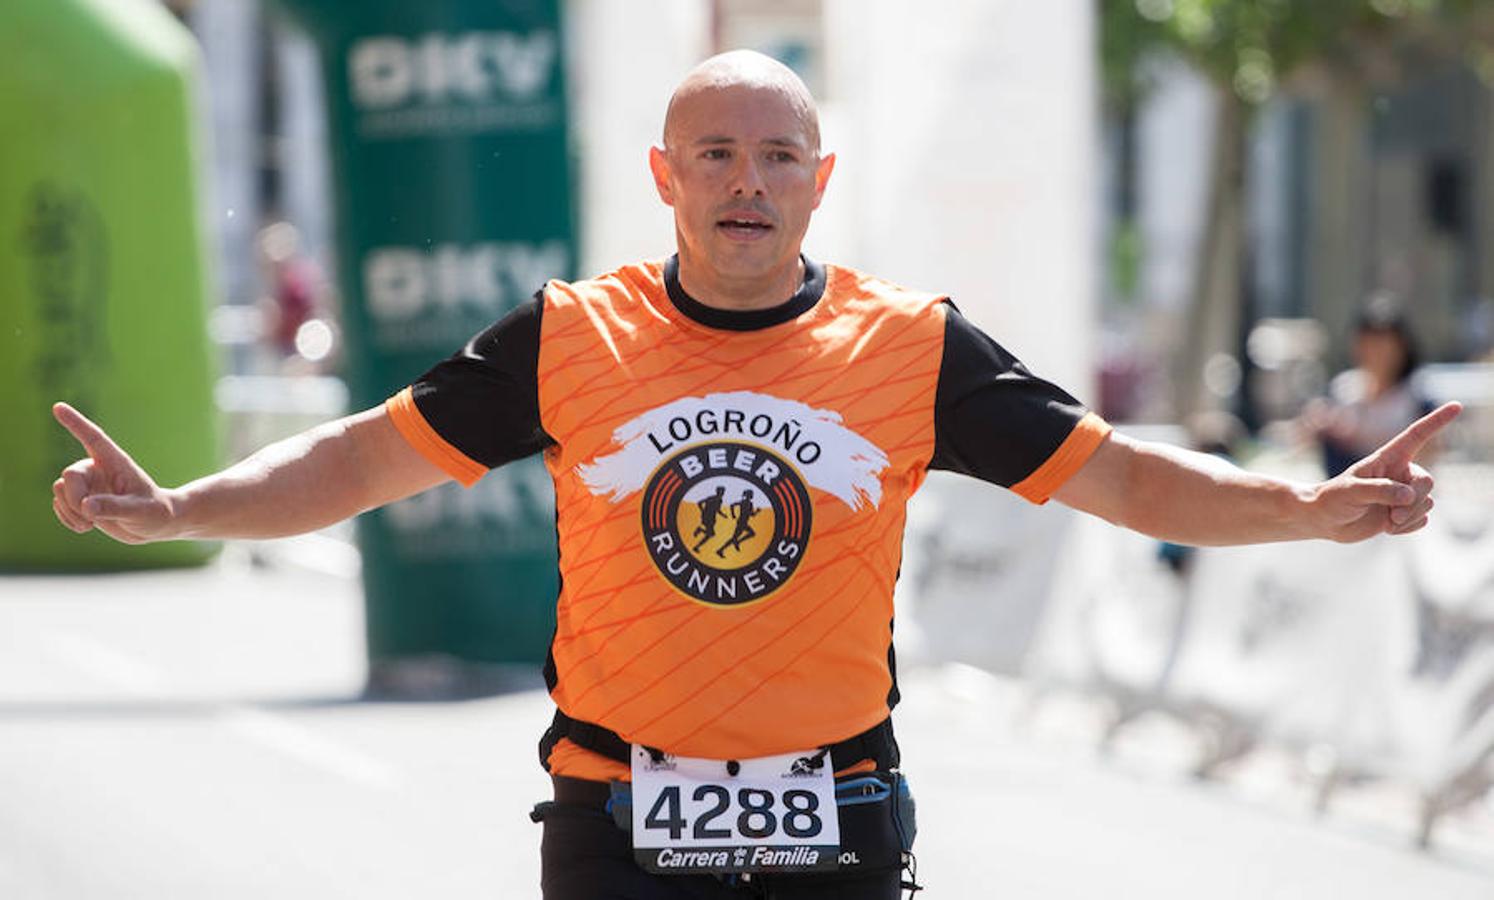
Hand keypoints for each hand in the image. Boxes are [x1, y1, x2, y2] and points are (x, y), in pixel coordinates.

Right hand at [50, 403, 179, 543]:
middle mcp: (98, 469)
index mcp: (116, 462)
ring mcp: (88, 484)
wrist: (155, 525)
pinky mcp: (81, 499)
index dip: (75, 423)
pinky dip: (66, 518)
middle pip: (69, 475)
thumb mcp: (141, 511)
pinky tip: (85, 527)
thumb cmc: (156, 513)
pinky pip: (58, 504)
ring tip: (91, 523)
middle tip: (90, 517)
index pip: (93, 438)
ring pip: (59, 489)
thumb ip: (115, 508)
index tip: (58, 406)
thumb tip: (86, 506)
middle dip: (74, 498)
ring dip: (70, 511)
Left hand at [1310, 401, 1460, 541]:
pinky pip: (1422, 520)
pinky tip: (1388, 528)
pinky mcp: (1405, 513)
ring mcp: (1404, 494)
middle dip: (1414, 500)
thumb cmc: (1333, 499)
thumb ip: (1379, 490)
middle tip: (1392, 515)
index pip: (1416, 436)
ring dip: (1408, 516)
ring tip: (1386, 521)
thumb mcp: (1350, 491)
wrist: (1326, 521)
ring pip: (1426, 503)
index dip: (1437, 421)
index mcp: (1387, 458)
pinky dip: (1408, 527)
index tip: (1456, 406)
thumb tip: (1408, 495)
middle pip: (1426, 481)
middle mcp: (1400, 473)